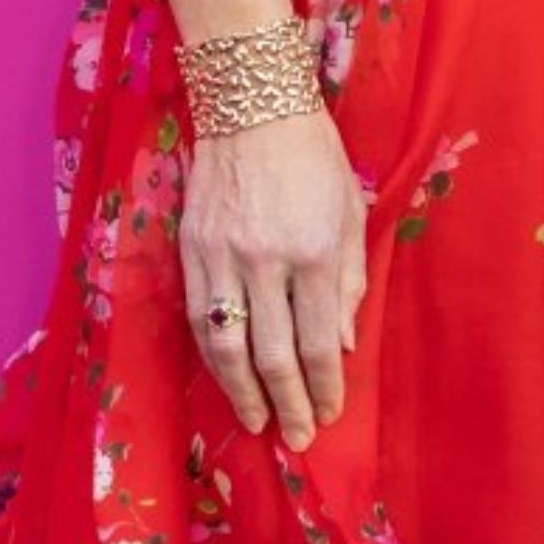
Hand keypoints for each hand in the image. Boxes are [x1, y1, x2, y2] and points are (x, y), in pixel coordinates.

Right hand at [180, 104, 368, 449]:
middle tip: (297, 438)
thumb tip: (342, 345)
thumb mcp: (351, 208)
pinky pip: (201, 318)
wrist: (253, 105)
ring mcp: (223, 257)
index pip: (319, 341)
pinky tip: (226, 376)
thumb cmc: (314, 154)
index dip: (325, 386)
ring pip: (228, 347)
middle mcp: (267, 260)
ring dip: (243, 393)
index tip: (330, 413)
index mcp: (315, 250)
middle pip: (273, 355)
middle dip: (288, 404)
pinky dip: (212, 356)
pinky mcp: (192, 249)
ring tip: (257, 422)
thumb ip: (348, 280)